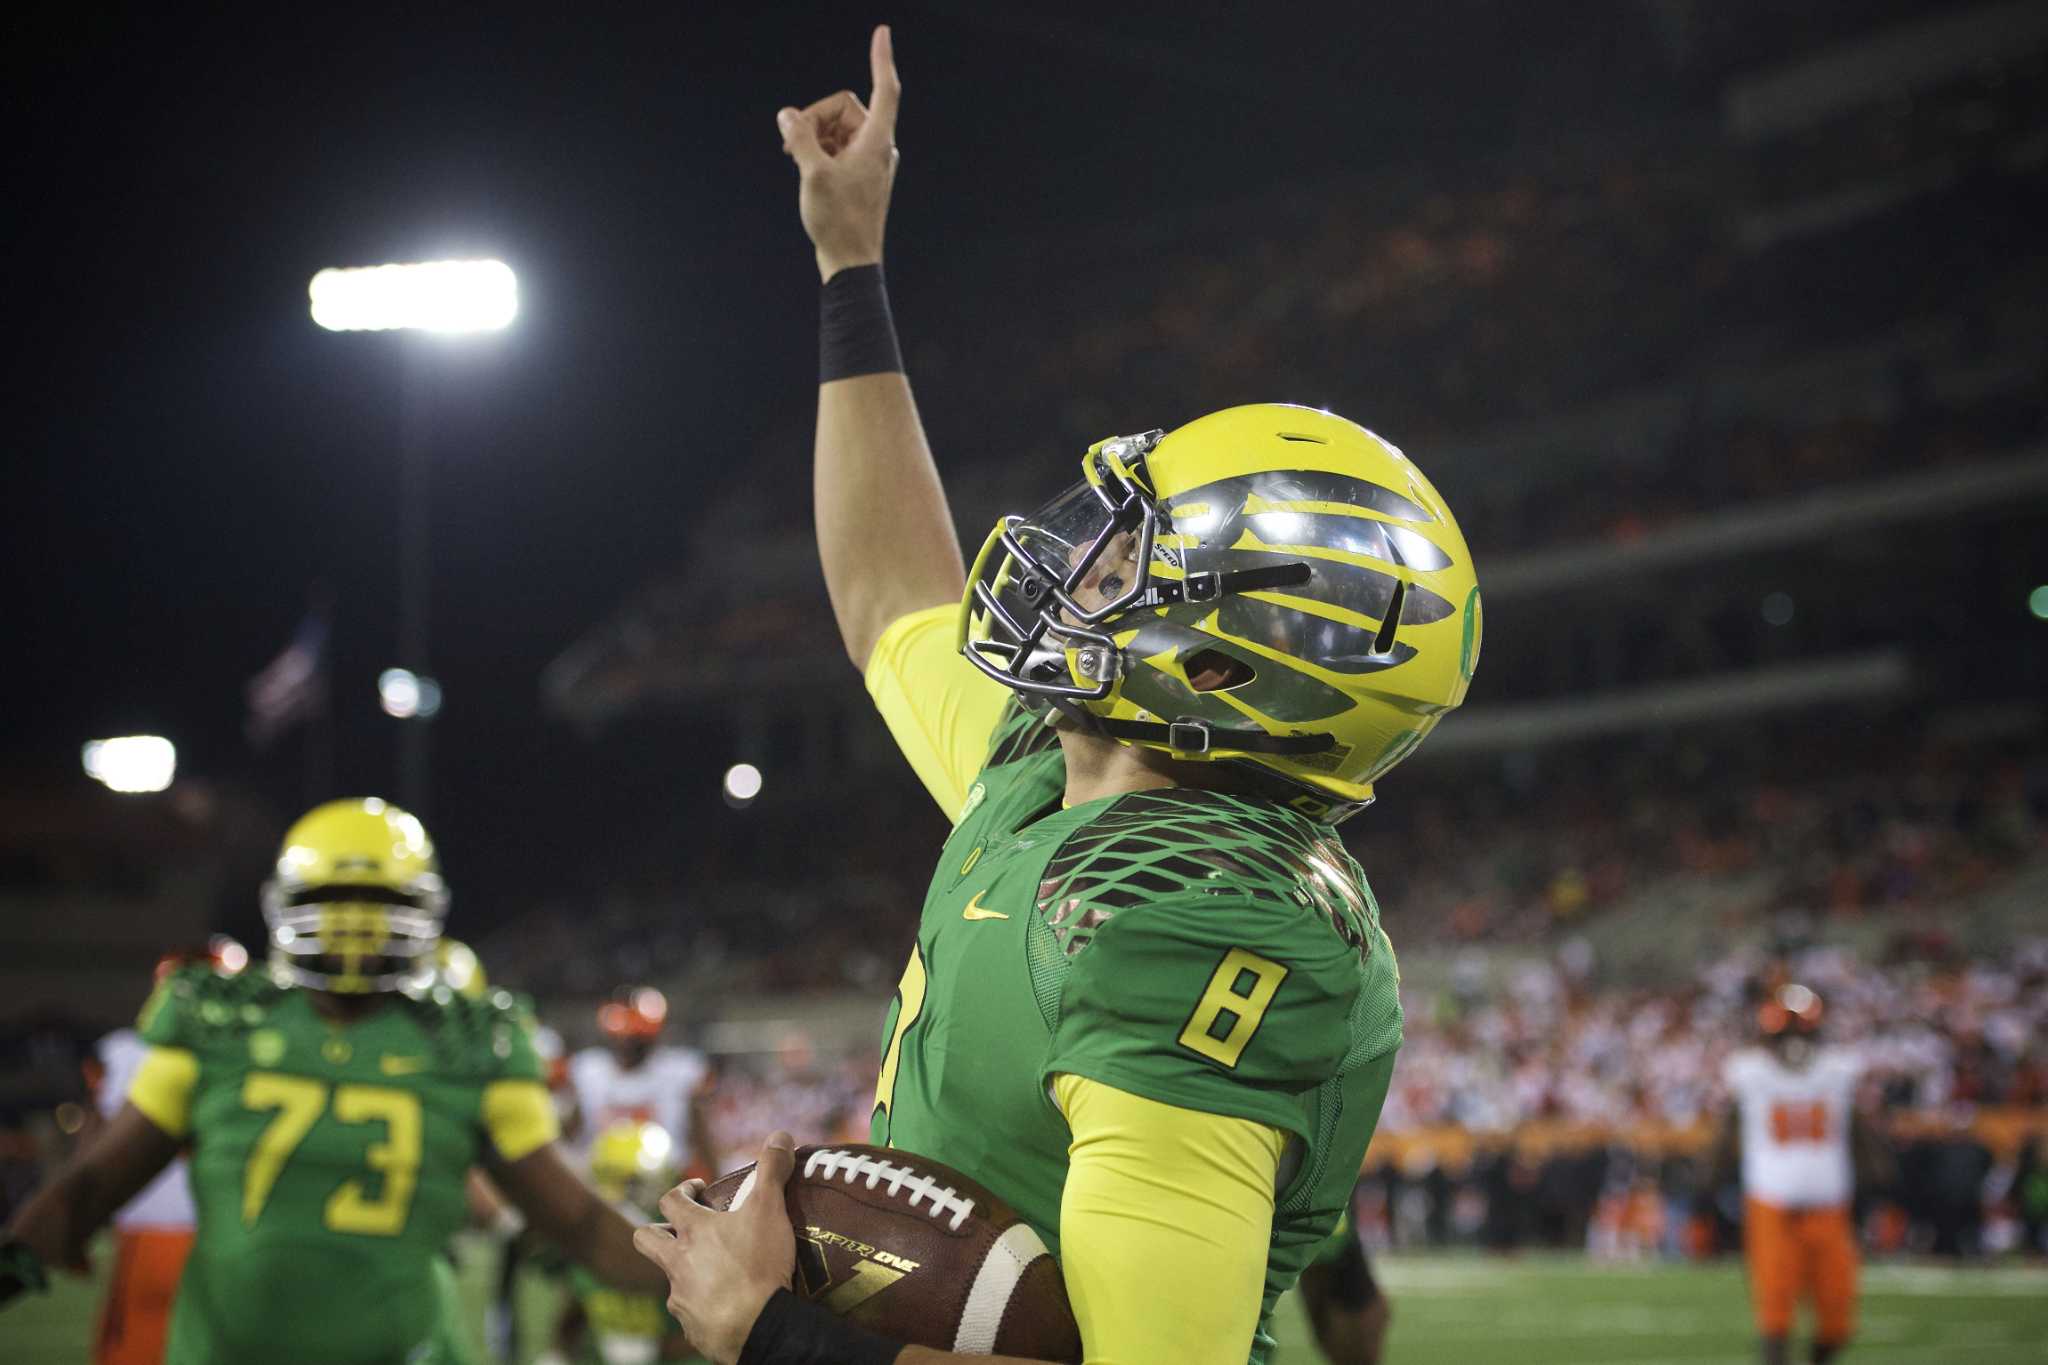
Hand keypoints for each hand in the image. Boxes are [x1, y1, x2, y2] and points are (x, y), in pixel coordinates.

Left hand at [632, 1132, 798, 1364]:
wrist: (757, 1327)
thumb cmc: (759, 1265)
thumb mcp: (770, 1210)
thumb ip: (772, 1171)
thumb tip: (780, 1134)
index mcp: (694, 1231)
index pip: (670, 1200)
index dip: (680, 1190)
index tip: (695, 1189)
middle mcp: (678, 1263)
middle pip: (646, 1239)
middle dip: (656, 1230)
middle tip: (680, 1231)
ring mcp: (680, 1298)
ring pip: (671, 1279)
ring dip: (686, 1272)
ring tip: (715, 1273)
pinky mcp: (691, 1327)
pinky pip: (690, 1313)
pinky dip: (703, 1306)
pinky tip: (725, 1306)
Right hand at [776, 25, 901, 281]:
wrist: (851, 261)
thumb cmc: (839, 220)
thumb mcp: (812, 173)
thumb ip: (799, 137)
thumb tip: (787, 114)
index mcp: (876, 141)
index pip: (884, 88)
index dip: (882, 58)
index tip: (882, 32)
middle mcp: (878, 146)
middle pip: (843, 107)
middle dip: (815, 118)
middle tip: (792, 145)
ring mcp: (869, 160)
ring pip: (836, 127)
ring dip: (812, 135)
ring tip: (796, 161)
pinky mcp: (859, 173)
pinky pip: (836, 146)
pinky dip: (818, 149)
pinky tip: (803, 168)